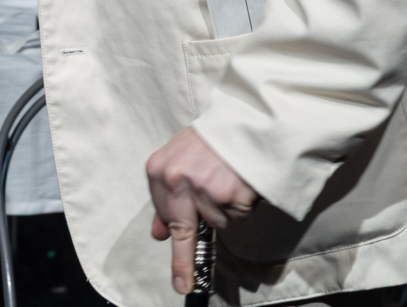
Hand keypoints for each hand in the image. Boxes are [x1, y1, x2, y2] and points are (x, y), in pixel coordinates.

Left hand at [145, 126, 257, 294]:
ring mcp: (203, 190)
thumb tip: (160, 232)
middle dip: (183, 262)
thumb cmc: (213, 138)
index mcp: (159, 169)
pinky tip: (240, 183)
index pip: (162, 212)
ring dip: (224, 210)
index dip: (171, 233)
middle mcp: (176, 180)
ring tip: (229, 181)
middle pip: (182, 231)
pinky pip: (236, 216)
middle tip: (184, 284)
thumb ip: (168, 192)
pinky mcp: (229, 196)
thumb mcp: (181, 156)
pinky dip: (241, 206)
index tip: (174, 270)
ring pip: (216, 222)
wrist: (247, 121)